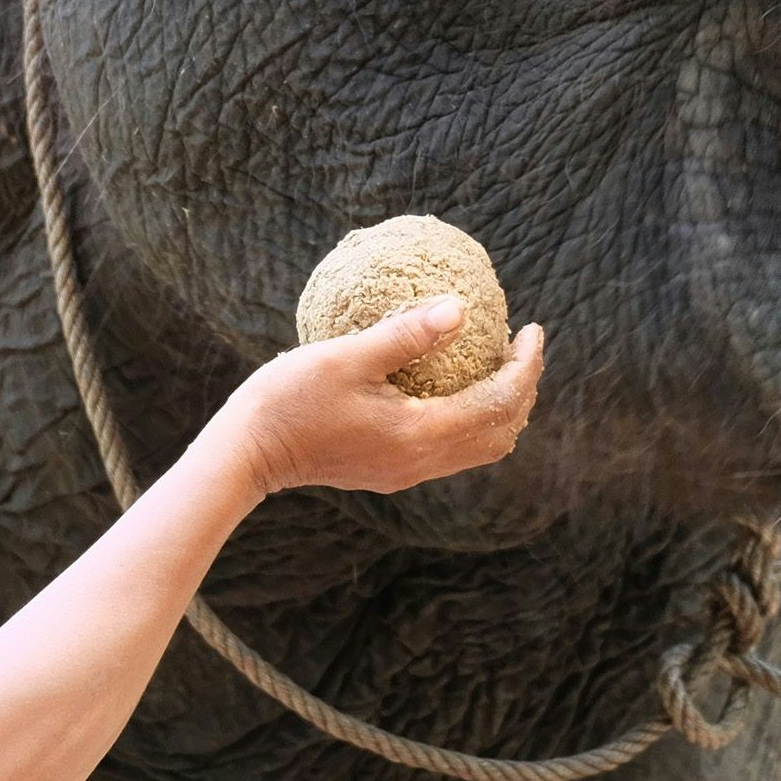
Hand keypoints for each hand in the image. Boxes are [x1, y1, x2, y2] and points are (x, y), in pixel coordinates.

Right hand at [209, 305, 544, 498]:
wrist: (248, 453)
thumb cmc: (290, 399)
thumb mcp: (347, 356)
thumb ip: (407, 334)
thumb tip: (461, 308)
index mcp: (420, 433)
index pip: (499, 402)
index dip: (526, 365)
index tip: (532, 328)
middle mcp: (422, 461)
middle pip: (500, 432)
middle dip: (522, 388)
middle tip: (522, 345)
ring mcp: (407, 471)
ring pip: (480, 447)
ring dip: (500, 407)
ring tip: (497, 364)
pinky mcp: (391, 471)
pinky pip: (454, 449)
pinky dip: (472, 419)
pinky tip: (454, 387)